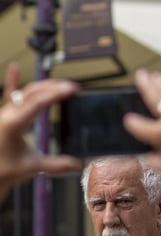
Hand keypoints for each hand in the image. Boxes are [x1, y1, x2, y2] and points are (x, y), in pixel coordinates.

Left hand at [0, 63, 79, 195]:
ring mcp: (5, 113)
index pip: (38, 102)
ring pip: (24, 92)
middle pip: (33, 92)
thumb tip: (78, 164)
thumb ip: (57, 165)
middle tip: (72, 87)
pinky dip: (12, 80)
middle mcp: (7, 114)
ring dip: (43, 86)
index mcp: (13, 123)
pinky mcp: (5, 115)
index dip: (57, 94)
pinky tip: (13, 67)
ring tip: (60, 84)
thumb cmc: (4, 169)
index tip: (73, 90)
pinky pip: (9, 94)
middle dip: (53, 87)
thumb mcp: (33, 167)